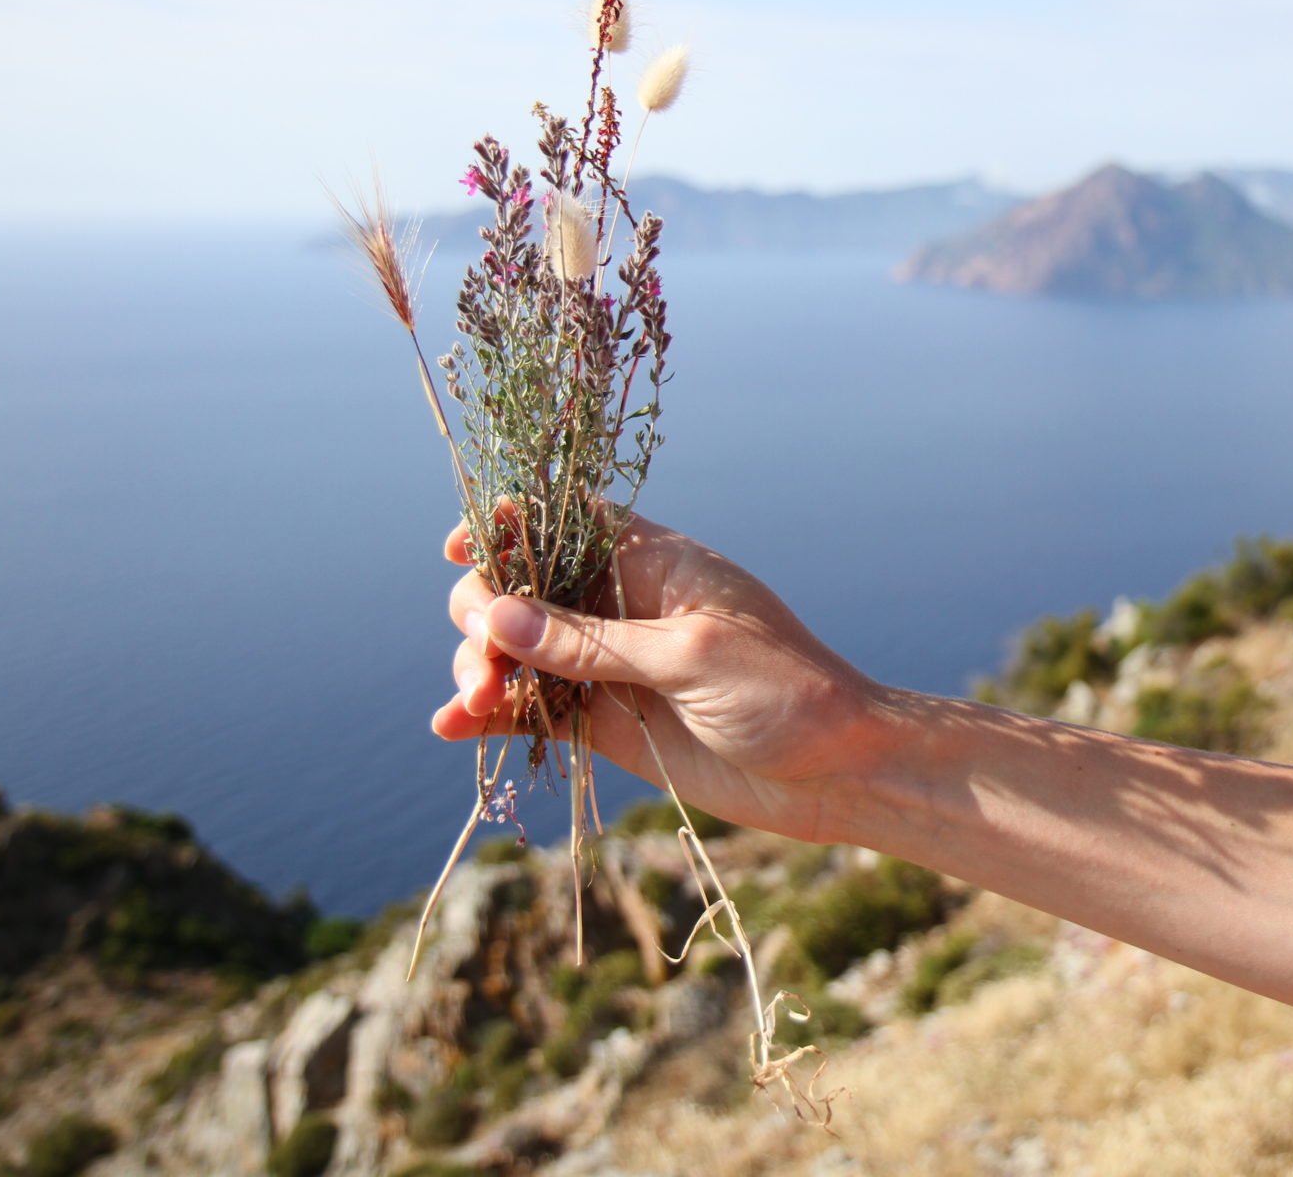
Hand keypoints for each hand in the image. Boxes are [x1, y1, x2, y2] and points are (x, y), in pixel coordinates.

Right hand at [433, 515, 897, 842]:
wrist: (839, 770)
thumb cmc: (786, 691)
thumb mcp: (690, 656)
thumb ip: (590, 642)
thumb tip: (498, 612)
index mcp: (654, 563)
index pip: (566, 523)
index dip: (509, 526)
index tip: (460, 549)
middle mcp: (623, 607)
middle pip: (522, 588)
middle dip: (483, 614)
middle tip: (483, 659)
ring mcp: (610, 666)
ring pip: (516, 651)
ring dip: (479, 667)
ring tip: (472, 702)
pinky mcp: (605, 723)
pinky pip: (533, 710)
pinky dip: (491, 716)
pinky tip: (453, 729)